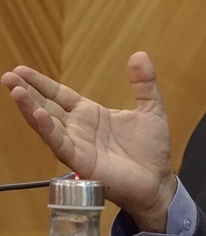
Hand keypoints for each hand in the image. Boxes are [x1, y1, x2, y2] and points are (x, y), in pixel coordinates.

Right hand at [2, 52, 176, 231]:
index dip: (41, 83)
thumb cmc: (152, 150)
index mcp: (91, 115)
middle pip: (46, 106)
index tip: (21, 70)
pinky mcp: (80, 161)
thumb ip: (144, 84)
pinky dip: (48, 129)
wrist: (159, 181)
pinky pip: (60, 143)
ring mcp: (77, 145)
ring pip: (46, 124)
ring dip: (29, 107)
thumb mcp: (151, 109)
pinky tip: (37, 114)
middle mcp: (79, 129)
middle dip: (26, 92)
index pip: (59, 95)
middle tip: (7, 76)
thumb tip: (139, 54)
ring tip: (14, 90)